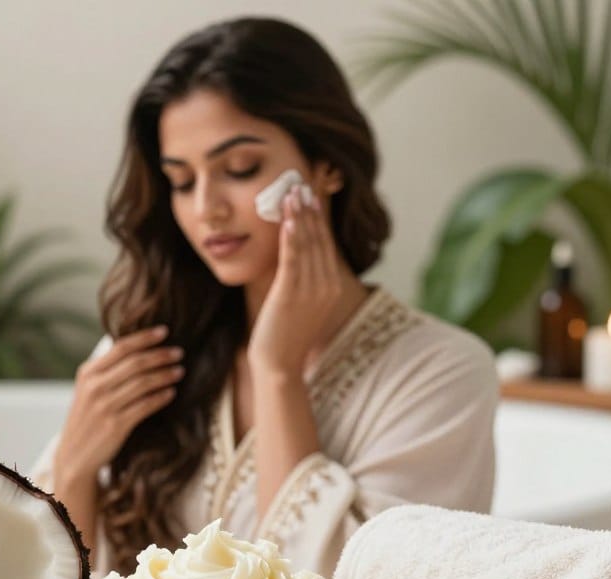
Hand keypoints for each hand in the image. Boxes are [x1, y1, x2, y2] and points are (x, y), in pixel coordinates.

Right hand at [54, 326, 184, 482]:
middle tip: (179, 352)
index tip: (164, 331)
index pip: (121, 347)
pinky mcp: (115, 425)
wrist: (75, 455)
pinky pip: (145, 406)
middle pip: (135, 363)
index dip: (145, 338)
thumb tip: (139, 349)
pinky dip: (161, 397)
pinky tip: (172, 393)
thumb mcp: (88, 390)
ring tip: (180, 371)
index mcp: (88, 373)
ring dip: (165, 375)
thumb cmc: (88, 418)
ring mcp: (104, 406)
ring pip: (143, 383)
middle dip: (161, 355)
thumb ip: (107, 370)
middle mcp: (94, 387)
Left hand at [248, 184, 345, 374]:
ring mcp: (312, 289)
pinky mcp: (292, 293)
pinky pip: (294, 259)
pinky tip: (289, 218)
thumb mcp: (299, 303)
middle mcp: (327, 285)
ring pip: (308, 244)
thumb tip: (292, 255)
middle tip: (303, 182)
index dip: (318, 218)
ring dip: (300, 215)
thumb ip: (301, 280)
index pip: (326, 244)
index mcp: (331, 286)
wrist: (279, 365)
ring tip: (293, 191)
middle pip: (320, 239)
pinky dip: (292, 236)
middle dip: (311, 209)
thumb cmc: (284, 336)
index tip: (312, 195)